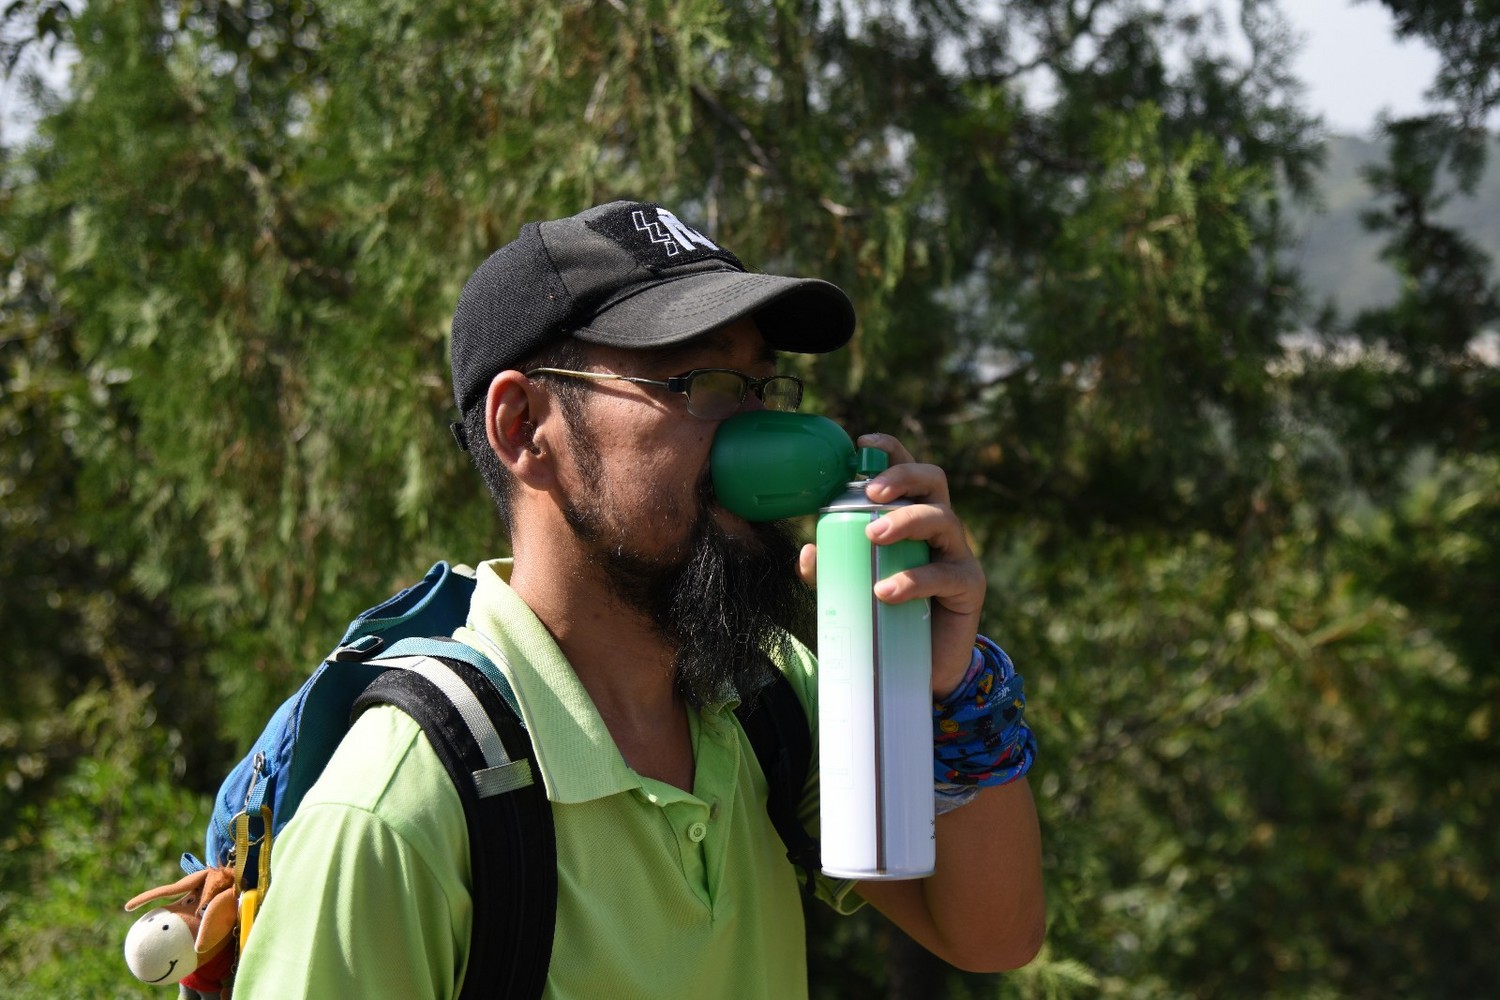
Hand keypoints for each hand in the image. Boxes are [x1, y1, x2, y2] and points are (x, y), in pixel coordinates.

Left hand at [798, 433, 984, 695]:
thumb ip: (832, 569)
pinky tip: (886, 591)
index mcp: (912, 514)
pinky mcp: (970, 586)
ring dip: (906, 521)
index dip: (890, 451)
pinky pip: (945, 574)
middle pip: (932, 480)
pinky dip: (913, 579)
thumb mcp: (854, 587)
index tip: (862, 444)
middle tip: (870, 494)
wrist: (922, 668)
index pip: (907, 470)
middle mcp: (940, 526)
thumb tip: (807, 553)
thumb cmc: (888, 613)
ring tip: (872, 536)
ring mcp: (958, 554)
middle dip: (901, 478)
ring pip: (942, 519)